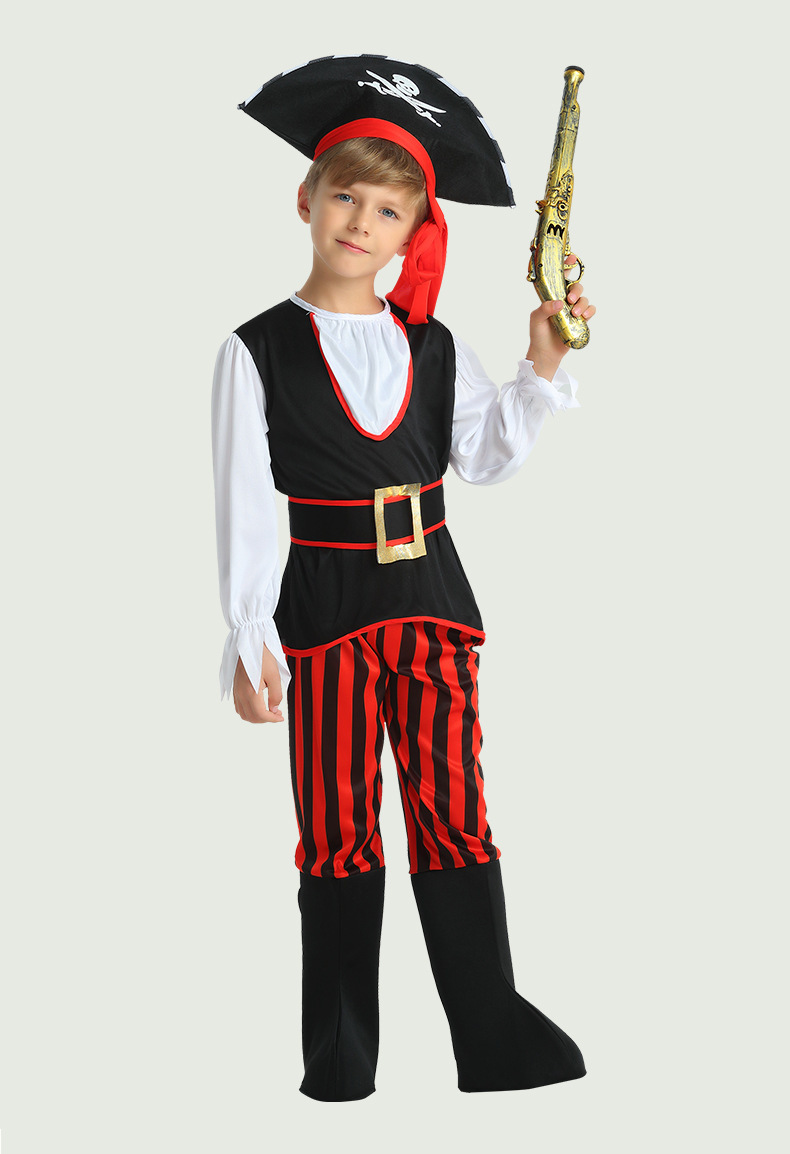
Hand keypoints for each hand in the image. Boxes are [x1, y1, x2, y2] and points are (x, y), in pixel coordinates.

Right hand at [233, 645, 284, 723]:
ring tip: (268, 709)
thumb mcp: (275, 676)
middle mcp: (241, 693)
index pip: (260, 714)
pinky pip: (239, 706)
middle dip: (265, 719)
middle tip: (277, 713)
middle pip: (251, 717)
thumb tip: (274, 709)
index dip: (272, 719)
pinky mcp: (235, 687)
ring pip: (243, 714)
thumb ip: (276, 695)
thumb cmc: (263, 656)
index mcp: (251, 691)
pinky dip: (248, 711)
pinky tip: (258, 704)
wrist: (250, 642)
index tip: (280, 717)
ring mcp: (236, 691)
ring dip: (256, 716)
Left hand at [526, 252, 596, 380]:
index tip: (572, 257)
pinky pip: (590, 310)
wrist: (546, 353)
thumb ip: (545, 309)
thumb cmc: (538, 334)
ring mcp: (573, 310)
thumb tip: (559, 303)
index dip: (567, 265)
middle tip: (569, 300)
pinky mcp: (580, 320)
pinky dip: (590, 311)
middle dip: (576, 290)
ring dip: (582, 303)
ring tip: (574, 313)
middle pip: (576, 286)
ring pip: (584, 298)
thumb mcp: (536, 319)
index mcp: (552, 296)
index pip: (560, 277)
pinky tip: (583, 317)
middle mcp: (563, 300)